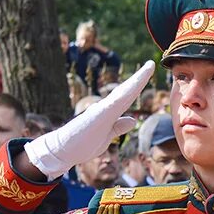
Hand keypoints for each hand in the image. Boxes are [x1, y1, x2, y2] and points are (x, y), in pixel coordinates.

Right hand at [23, 60, 153, 180]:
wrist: (62, 150)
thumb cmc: (81, 144)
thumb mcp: (106, 137)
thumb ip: (118, 127)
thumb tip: (132, 120)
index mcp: (110, 112)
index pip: (127, 97)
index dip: (138, 86)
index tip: (148, 73)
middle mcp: (106, 107)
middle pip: (127, 90)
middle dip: (140, 77)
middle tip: (151, 63)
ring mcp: (103, 110)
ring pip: (124, 92)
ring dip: (137, 80)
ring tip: (149, 68)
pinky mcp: (99, 115)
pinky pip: (116, 102)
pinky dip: (127, 92)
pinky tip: (136, 84)